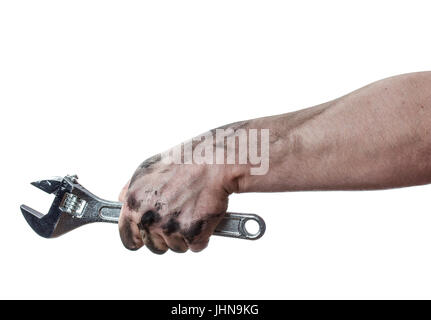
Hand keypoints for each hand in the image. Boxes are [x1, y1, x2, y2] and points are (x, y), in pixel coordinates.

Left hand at [118, 153, 233, 253]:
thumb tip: (121, 200)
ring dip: (185, 236)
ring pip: (177, 247)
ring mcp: (170, 228)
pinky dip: (203, 235)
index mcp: (134, 204)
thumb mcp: (147, 169)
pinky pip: (197, 246)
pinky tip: (203, 216)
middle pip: (154, 246)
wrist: (212, 162)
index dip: (139, 238)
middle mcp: (149, 218)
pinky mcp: (193, 234)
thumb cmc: (183, 162)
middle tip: (178, 217)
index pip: (128, 238)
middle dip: (166, 236)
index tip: (146, 237)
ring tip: (192, 211)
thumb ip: (131, 189)